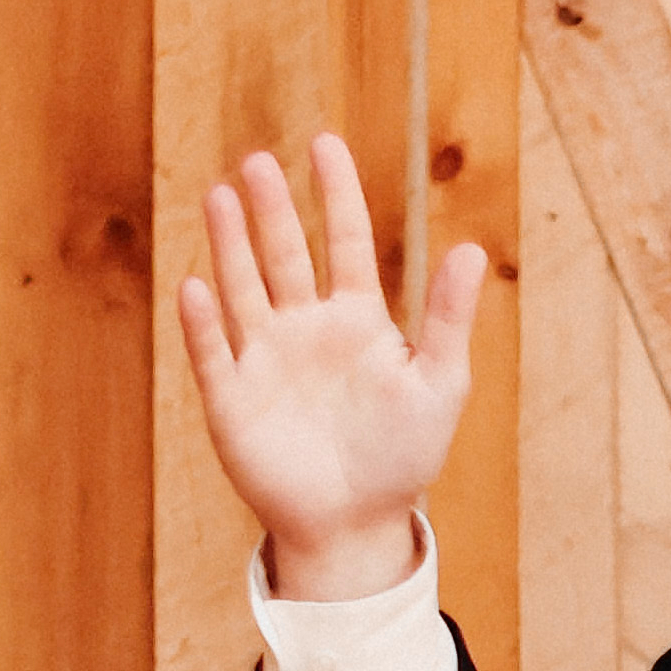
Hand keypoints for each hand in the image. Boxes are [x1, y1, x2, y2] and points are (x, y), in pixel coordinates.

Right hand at [170, 137, 495, 599]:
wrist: (356, 526)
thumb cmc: (402, 457)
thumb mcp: (439, 384)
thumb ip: (450, 318)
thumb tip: (473, 248)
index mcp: (357, 319)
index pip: (345, 241)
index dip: (336, 193)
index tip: (324, 144)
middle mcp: (306, 328)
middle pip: (285, 253)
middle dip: (272, 209)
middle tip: (258, 161)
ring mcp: (265, 359)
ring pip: (244, 288)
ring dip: (231, 245)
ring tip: (221, 195)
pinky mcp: (232, 399)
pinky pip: (215, 353)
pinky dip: (206, 323)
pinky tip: (198, 286)